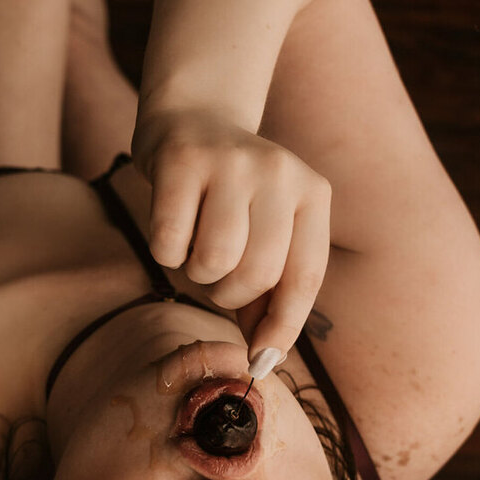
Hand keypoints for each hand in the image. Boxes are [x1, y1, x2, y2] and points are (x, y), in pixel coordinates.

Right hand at [130, 105, 331, 367]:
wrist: (192, 119)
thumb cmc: (233, 198)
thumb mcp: (266, 235)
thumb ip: (269, 296)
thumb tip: (262, 360)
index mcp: (312, 194)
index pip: (306, 276)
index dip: (283, 327)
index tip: (261, 360)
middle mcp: (280, 172)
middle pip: (258, 272)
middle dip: (229, 294)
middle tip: (216, 276)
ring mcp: (231, 162)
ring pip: (216, 259)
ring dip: (197, 273)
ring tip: (195, 248)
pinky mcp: (182, 160)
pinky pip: (170, 241)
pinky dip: (166, 252)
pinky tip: (172, 226)